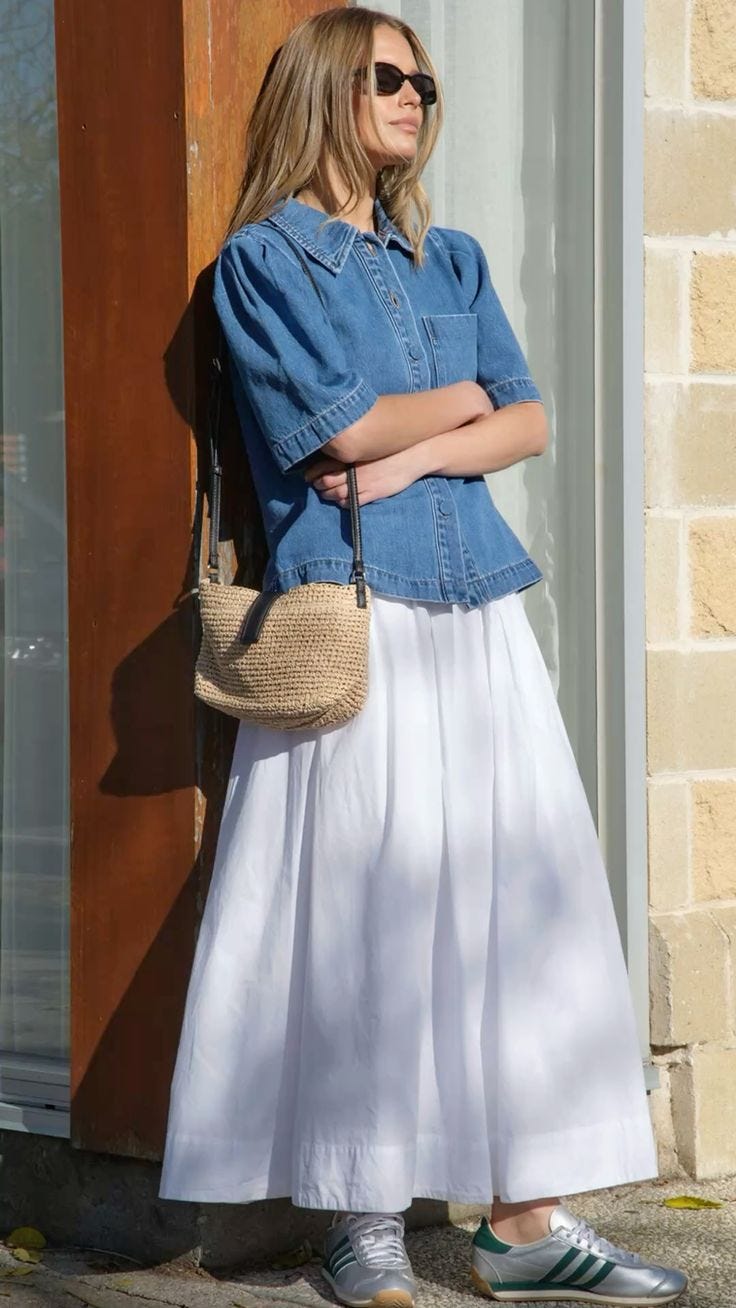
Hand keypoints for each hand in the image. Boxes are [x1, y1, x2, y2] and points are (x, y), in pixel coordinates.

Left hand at [303, 447, 425, 505]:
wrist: (413, 456)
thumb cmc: (391, 448)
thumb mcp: (368, 445)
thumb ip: (352, 449)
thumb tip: (338, 449)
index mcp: (351, 456)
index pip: (322, 466)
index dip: (312, 473)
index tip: (307, 476)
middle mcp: (352, 470)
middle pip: (326, 482)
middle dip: (318, 486)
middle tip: (316, 486)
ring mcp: (361, 484)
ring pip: (336, 494)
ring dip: (328, 496)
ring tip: (326, 494)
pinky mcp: (371, 494)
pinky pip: (351, 503)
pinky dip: (342, 503)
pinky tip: (342, 501)